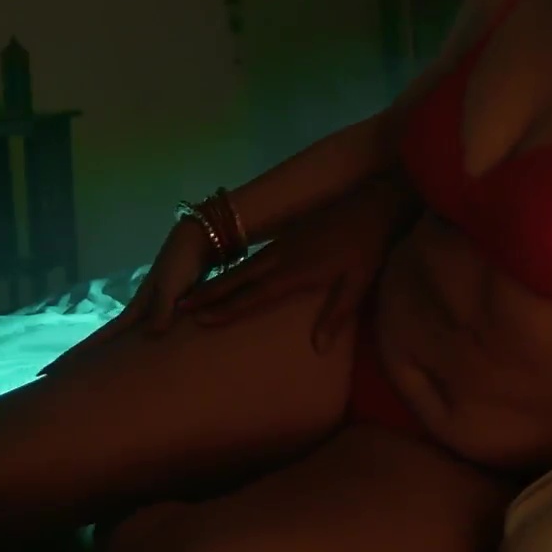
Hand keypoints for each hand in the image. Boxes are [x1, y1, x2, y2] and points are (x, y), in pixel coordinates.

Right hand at [41, 218, 213, 373]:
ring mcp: (152, 308)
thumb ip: (163, 307)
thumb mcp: (172, 284)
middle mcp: (139, 311)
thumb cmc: (183, 262)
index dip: (78, 355)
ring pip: (124, 337)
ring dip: (105, 353)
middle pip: (107, 340)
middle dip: (82, 358)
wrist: (199, 239)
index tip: (48, 372)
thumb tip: (152, 334)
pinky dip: (132, 344)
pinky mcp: (168, 306)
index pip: (102, 337)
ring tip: (88, 372)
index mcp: (136, 309)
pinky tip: (132, 354)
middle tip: (54, 377)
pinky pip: (145, 331)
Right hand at [181, 191, 395, 351]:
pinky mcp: (290, 236)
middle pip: (238, 278)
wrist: (373, 203)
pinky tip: (231, 275)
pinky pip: (255, 256)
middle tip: (178, 306)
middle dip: (208, 293)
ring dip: (218, 280)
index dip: (227, 309)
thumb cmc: (368, 247)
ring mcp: (284, 244)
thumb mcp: (358, 283)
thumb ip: (336, 315)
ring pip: (244, 266)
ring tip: (194, 294)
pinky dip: (237, 269)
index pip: (254, 295)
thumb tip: (317, 348)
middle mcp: (282, 257)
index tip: (199, 320)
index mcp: (296, 271)